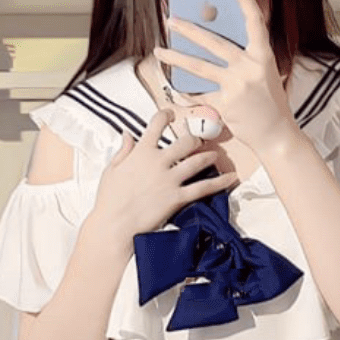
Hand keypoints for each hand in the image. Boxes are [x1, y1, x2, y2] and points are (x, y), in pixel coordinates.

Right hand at [94, 107, 237, 243]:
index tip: (171, 115)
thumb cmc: (109, 200)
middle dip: (194, 139)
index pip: (156, 124)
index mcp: (141, 152)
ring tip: (215, 155)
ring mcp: (170, 179)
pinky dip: (219, 182)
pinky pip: (203, 187)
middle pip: (185, 141)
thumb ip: (123, 150)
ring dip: (209, 156)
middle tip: (198, 141)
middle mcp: (158, 162)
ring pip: (197, 161)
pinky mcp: (177, 197)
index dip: (166, 116)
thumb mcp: (112, 170)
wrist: (114, 224)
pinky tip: (230, 178)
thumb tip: (128, 134)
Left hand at [154, 0, 299, 155]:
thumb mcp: (265, 75)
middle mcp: (250, 67)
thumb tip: (219, 44)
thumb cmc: (270, 104)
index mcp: (263, 56)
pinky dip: (186, 92)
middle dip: (189, 30)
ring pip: (200, 67)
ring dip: (176, 58)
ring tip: (159, 51)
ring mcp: (237, 86)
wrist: (276, 135)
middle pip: (214, 42)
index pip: (255, 20)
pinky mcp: (226, 104)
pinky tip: (174, 88)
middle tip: (171, 20)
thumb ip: (246, 59)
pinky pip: (200, 94)